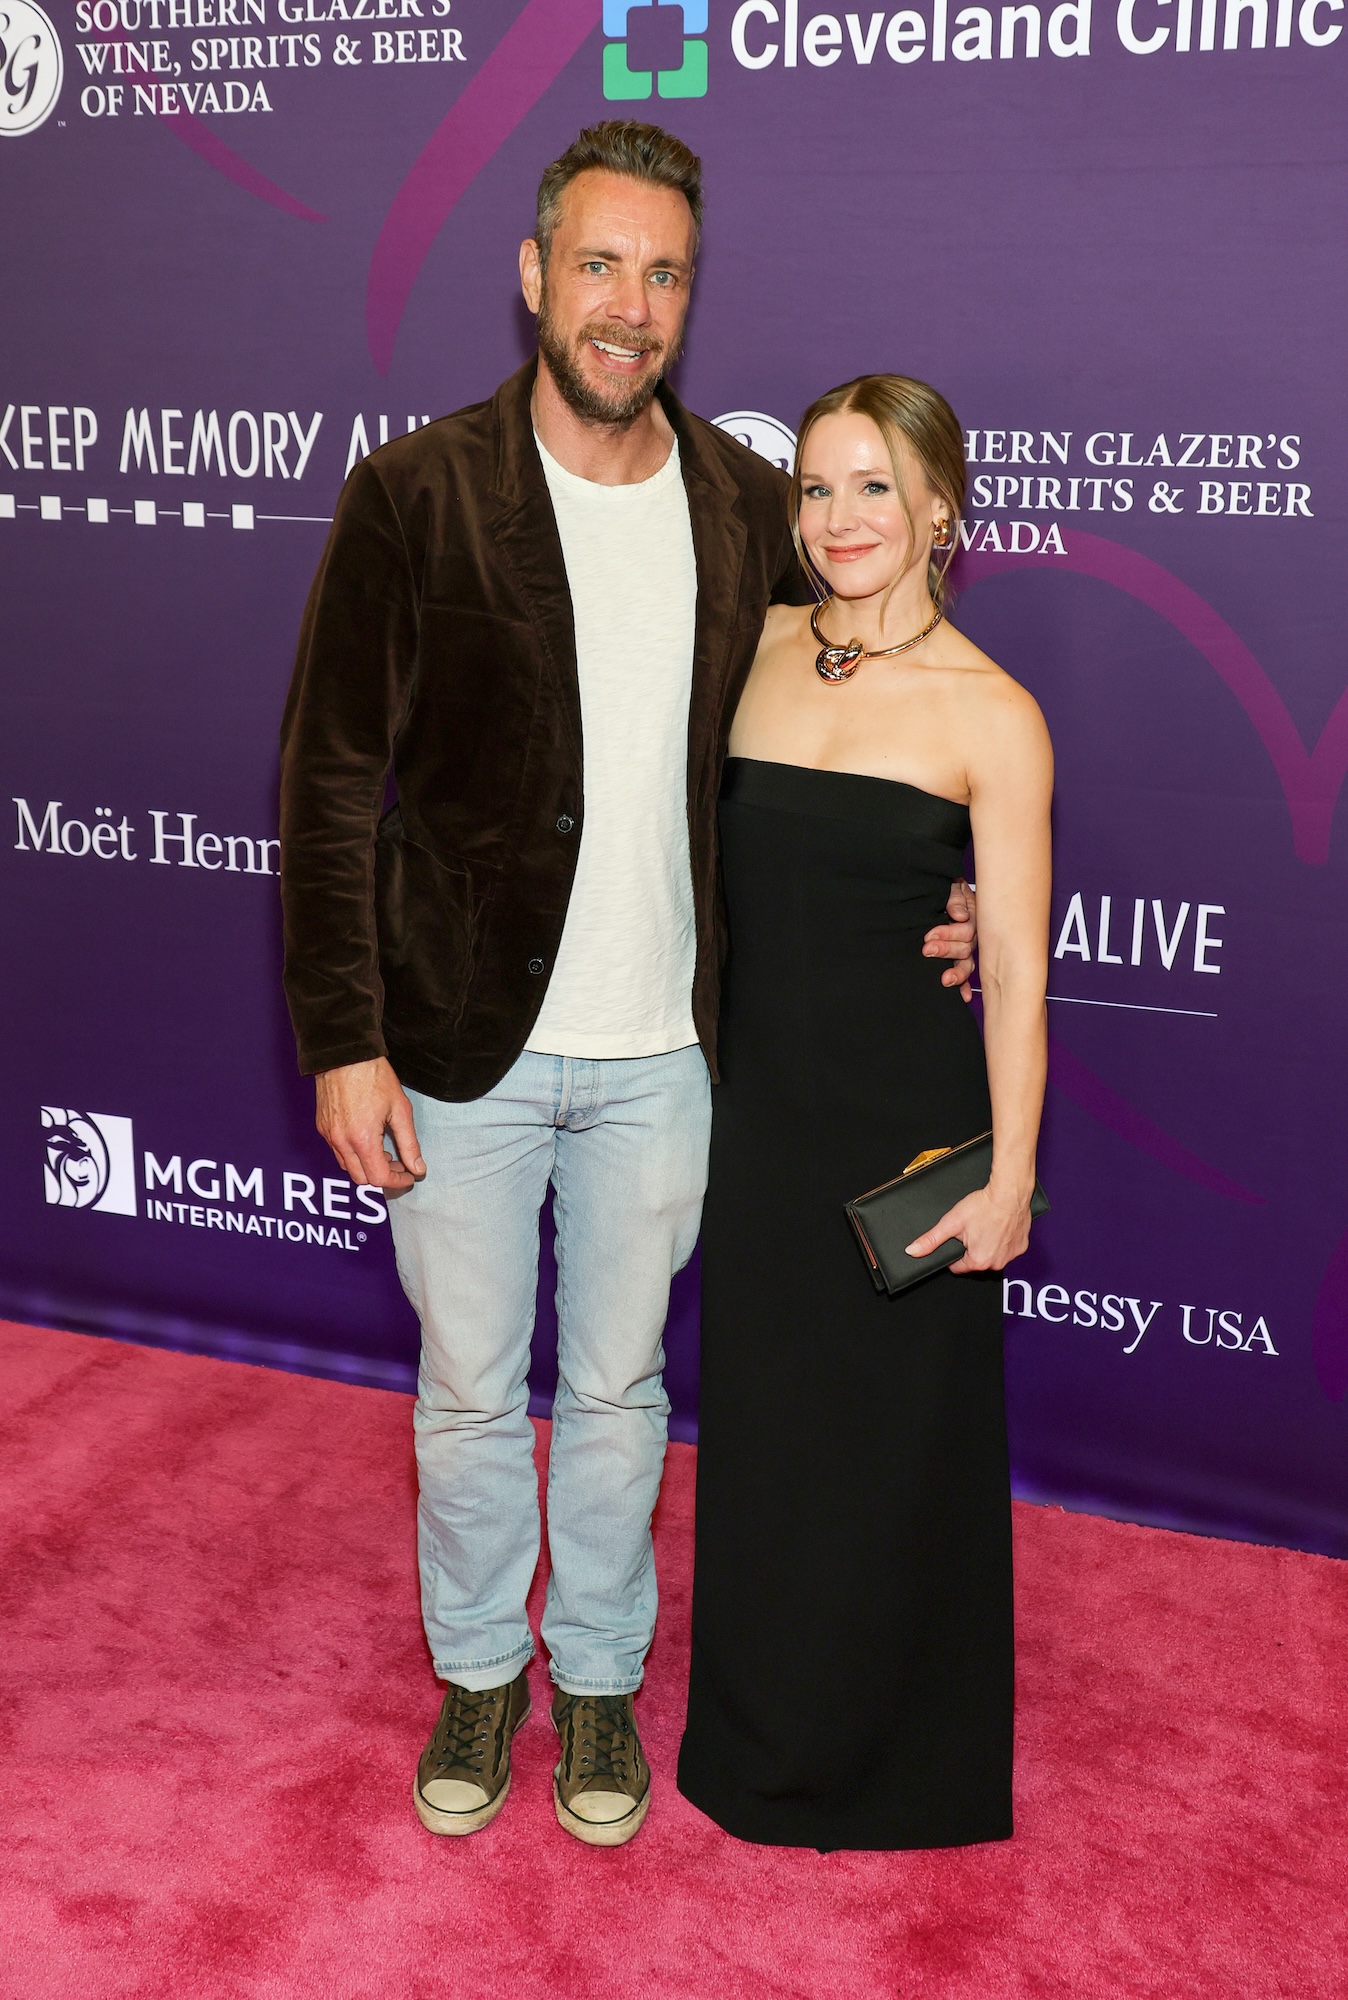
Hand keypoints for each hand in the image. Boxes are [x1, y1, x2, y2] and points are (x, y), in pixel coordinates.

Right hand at [314, 1057, 425, 1191]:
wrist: (345, 1055)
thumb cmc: (373, 1077)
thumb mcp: (400, 1110)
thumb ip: (409, 1143)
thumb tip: (418, 1168)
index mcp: (362, 1139)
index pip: (378, 1178)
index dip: (397, 1181)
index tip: (408, 1175)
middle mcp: (341, 1141)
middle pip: (361, 1178)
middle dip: (382, 1175)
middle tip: (399, 1164)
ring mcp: (329, 1135)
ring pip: (347, 1167)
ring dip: (366, 1166)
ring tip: (383, 1151)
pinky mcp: (323, 1127)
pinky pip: (337, 1151)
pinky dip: (353, 1154)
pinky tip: (367, 1139)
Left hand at [905, 1182, 1030, 1273]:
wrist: (1009, 1192)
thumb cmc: (984, 1206)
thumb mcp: (951, 1222)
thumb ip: (931, 1239)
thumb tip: (913, 1251)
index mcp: (978, 1261)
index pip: (958, 1266)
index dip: (954, 1252)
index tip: (956, 1239)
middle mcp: (997, 1263)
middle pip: (976, 1260)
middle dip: (971, 1247)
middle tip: (972, 1228)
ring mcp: (1011, 1255)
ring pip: (992, 1254)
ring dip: (988, 1244)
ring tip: (985, 1225)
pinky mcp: (1022, 1246)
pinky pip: (1007, 1247)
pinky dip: (1002, 1239)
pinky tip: (998, 1225)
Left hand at [923, 879, 976, 1001]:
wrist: (940, 892)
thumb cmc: (946, 889)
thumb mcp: (951, 887)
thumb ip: (955, 898)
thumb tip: (959, 915)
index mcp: (971, 917)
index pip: (965, 930)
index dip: (948, 934)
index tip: (929, 936)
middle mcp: (970, 935)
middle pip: (964, 948)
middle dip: (945, 950)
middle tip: (927, 950)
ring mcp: (965, 948)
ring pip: (965, 964)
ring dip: (956, 973)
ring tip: (945, 980)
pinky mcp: (957, 958)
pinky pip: (965, 974)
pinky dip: (963, 986)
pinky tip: (962, 996)